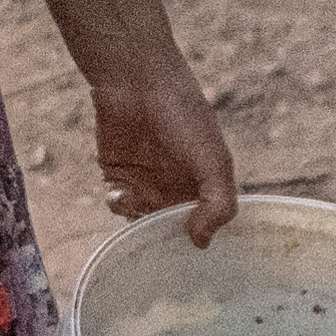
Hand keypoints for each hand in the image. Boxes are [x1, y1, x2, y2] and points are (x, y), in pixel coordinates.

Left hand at [91, 51, 242, 245]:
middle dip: (168, 242)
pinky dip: (121, 209)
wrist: (136, 81)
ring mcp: (145, 182)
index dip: (203, 237)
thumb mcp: (214, 160)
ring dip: (141, 228)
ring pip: (143, 222)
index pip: (207, 222)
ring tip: (143, 219)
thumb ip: (219, 203)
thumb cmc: (183, 115)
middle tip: (164, 252)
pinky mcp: (116, 176)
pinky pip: (118, 207)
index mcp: (204, 182)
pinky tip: (125, 197)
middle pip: (172, 229)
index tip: (197, 253)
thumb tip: (201, 242)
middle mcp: (175, 186)